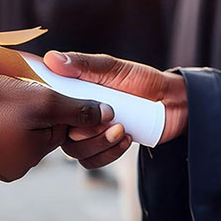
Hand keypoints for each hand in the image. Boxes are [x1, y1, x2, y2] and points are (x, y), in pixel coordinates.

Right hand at [0, 75, 110, 181]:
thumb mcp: (38, 100)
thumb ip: (75, 109)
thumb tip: (108, 115)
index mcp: (32, 156)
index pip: (61, 126)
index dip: (56, 101)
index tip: (40, 84)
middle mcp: (16, 167)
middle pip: (42, 128)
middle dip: (35, 105)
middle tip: (13, 87)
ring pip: (20, 128)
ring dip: (15, 107)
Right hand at [43, 52, 188, 168]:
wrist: (170, 101)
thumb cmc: (141, 80)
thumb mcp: (112, 68)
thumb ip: (83, 65)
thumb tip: (51, 59)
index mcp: (72, 94)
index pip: (50, 106)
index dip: (57, 110)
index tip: (78, 105)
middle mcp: (76, 116)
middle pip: (60, 134)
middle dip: (85, 131)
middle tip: (111, 119)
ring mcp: (89, 134)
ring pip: (75, 151)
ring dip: (99, 143)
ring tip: (121, 129)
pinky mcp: (103, 149)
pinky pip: (92, 162)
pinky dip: (108, 153)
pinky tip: (126, 138)